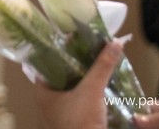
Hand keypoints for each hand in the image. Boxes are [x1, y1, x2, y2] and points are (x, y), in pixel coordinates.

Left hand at [33, 41, 147, 128]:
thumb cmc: (81, 121)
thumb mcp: (92, 90)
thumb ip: (102, 66)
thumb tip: (115, 42)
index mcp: (42, 92)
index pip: (46, 63)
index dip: (59, 50)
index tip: (73, 39)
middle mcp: (48, 101)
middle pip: (61, 75)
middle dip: (76, 63)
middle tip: (88, 47)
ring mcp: (60, 112)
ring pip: (72, 88)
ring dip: (84, 77)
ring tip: (97, 60)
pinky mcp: (73, 120)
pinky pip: (80, 99)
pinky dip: (89, 90)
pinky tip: (101, 82)